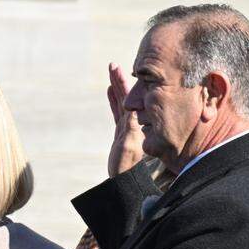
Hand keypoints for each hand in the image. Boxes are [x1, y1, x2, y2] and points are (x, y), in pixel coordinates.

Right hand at [105, 62, 144, 177]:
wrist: (126, 183)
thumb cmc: (128, 168)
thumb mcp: (130, 148)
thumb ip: (130, 130)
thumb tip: (132, 112)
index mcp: (139, 123)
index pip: (137, 99)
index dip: (134, 84)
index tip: (133, 69)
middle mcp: (135, 122)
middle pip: (129, 96)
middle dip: (122, 80)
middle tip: (115, 65)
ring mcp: (128, 126)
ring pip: (122, 100)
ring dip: (117, 86)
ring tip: (113, 70)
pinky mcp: (121, 133)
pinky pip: (117, 110)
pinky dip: (113, 99)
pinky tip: (110, 90)